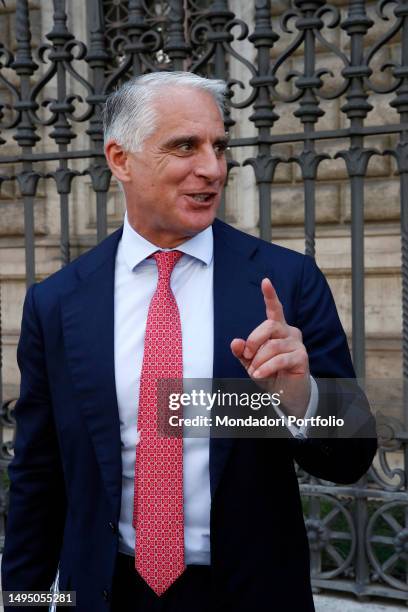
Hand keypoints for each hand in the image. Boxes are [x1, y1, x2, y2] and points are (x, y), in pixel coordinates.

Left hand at [230, 278, 310, 417]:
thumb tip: (235, 342)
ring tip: (255, 371)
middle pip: (269, 326)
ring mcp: (297, 344)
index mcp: (277, 329)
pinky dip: (266, 368)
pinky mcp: (302, 357)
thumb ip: (242, 351)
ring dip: (259, 360)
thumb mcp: (251, 362)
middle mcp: (289, 332)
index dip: (270, 295)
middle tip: (247, 356)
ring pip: (272, 346)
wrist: (285, 393)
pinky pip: (279, 359)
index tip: (265, 281)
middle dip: (253, 341)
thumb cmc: (269, 373)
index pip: (275, 309)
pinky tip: (258, 374)